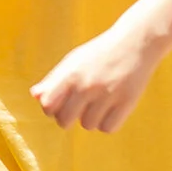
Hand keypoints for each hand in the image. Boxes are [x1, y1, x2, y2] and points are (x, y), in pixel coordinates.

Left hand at [31, 24, 160, 132]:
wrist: (136, 42)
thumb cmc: (100, 53)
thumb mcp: (73, 61)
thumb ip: (53, 79)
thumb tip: (35, 96)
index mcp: (70, 75)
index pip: (48, 105)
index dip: (51, 108)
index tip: (60, 104)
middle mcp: (87, 86)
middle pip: (64, 120)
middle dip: (68, 117)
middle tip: (79, 107)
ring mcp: (107, 94)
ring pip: (88, 125)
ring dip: (90, 119)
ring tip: (98, 104)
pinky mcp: (127, 102)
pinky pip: (108, 128)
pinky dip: (107, 123)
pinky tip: (110, 110)